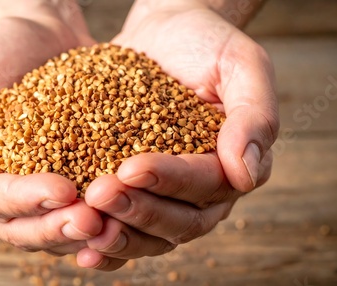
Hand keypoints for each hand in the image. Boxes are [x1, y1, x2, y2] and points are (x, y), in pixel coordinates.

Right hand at [0, 3, 102, 254]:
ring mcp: (52, 186)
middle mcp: (14, 190)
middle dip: (60, 228)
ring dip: (91, 232)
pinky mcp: (86, 175)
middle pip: (30, 228)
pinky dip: (115, 214)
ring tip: (118, 222)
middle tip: (92, 219)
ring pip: (65, 227)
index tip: (62, 190)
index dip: (27, 200)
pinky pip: (97, 205)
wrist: (43, 33)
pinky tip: (139, 208)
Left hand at [77, 1, 278, 269]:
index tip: (131, 168)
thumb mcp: (240, 65)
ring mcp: (167, 196)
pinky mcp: (136, 193)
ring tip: (81, 223)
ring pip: (149, 235)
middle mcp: (203, 191)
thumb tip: (246, 174)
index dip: (170, 181)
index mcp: (233, 164)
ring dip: (116, 235)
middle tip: (98, 194)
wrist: (165, 35)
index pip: (206, 185)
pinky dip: (105, 243)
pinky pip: (124, 228)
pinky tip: (81, 248)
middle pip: (178, 222)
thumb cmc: (205, 44)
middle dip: (137, 210)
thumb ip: (254, 115)